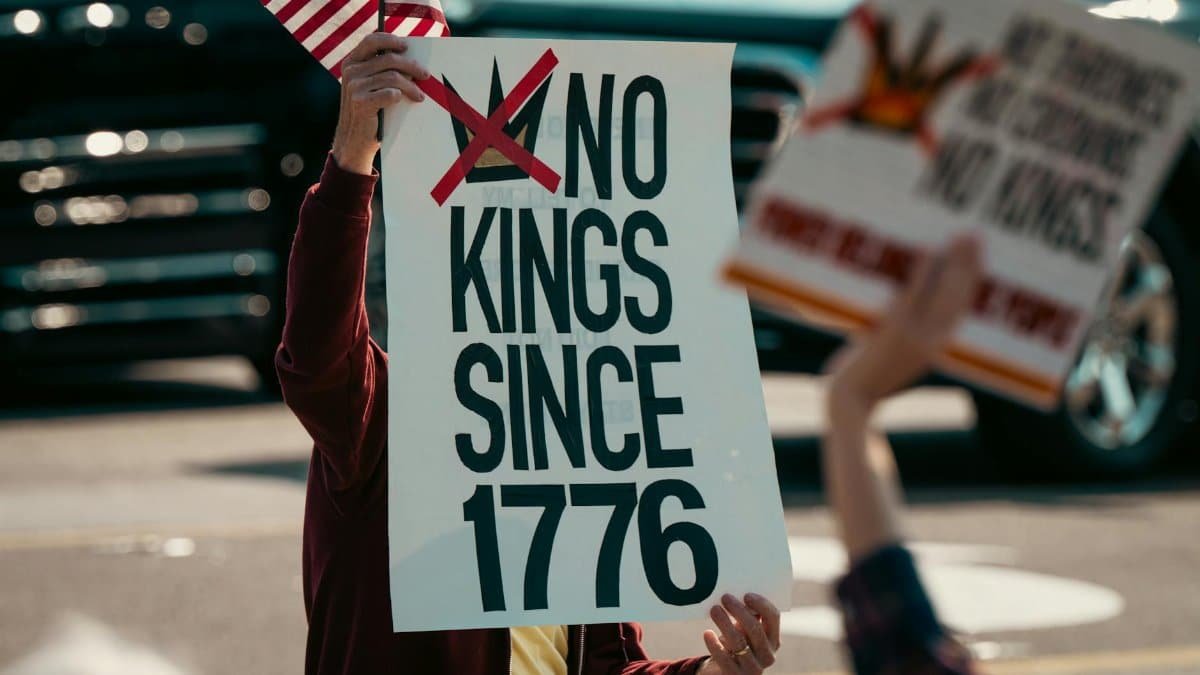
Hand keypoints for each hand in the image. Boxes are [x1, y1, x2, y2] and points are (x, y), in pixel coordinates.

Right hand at [331, 33, 430, 174]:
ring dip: (411, 86)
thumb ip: (378, 70)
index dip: (391, 40)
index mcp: (351, 62)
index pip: (371, 41)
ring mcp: (354, 86)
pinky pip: (390, 93)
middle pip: (388, 59)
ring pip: (393, 77)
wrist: (354, 140)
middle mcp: (350, 71)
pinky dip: (400, 96)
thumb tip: (408, 59)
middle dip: (411, 66)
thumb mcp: (368, 86)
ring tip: (419, 95)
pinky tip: (405, 101)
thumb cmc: (367, 111)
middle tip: (424, 75)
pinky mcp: (361, 102)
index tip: (406, 47)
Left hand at [699, 593, 780, 673]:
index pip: (773, 618)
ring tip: (714, 610)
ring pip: (739, 642)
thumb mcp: (744, 631)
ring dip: (725, 623)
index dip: (761, 604)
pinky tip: (707, 633)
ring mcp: (753, 668)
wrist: (724, 672)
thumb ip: (747, 616)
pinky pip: (724, 658)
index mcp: (773, 640)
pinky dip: (715, 644)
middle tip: (725, 598)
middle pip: (755, 628)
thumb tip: (739, 595)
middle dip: (739, 611)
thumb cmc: (736, 644)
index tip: (746, 595)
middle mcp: (767, 655)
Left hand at [826, 234, 982, 415]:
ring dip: (953, 262)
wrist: (851, 400)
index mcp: (936, 347)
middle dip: (969, 264)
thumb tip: (905, 304)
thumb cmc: (869, 378)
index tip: (978, 255)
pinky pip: (913, 295)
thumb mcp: (895, 356)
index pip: (960, 307)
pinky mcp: (894, 331)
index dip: (971, 280)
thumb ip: (908, 335)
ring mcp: (915, 336)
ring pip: (943, 293)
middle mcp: (932, 341)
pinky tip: (929, 249)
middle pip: (957, 296)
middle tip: (975, 235)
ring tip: (960, 237)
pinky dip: (924, 272)